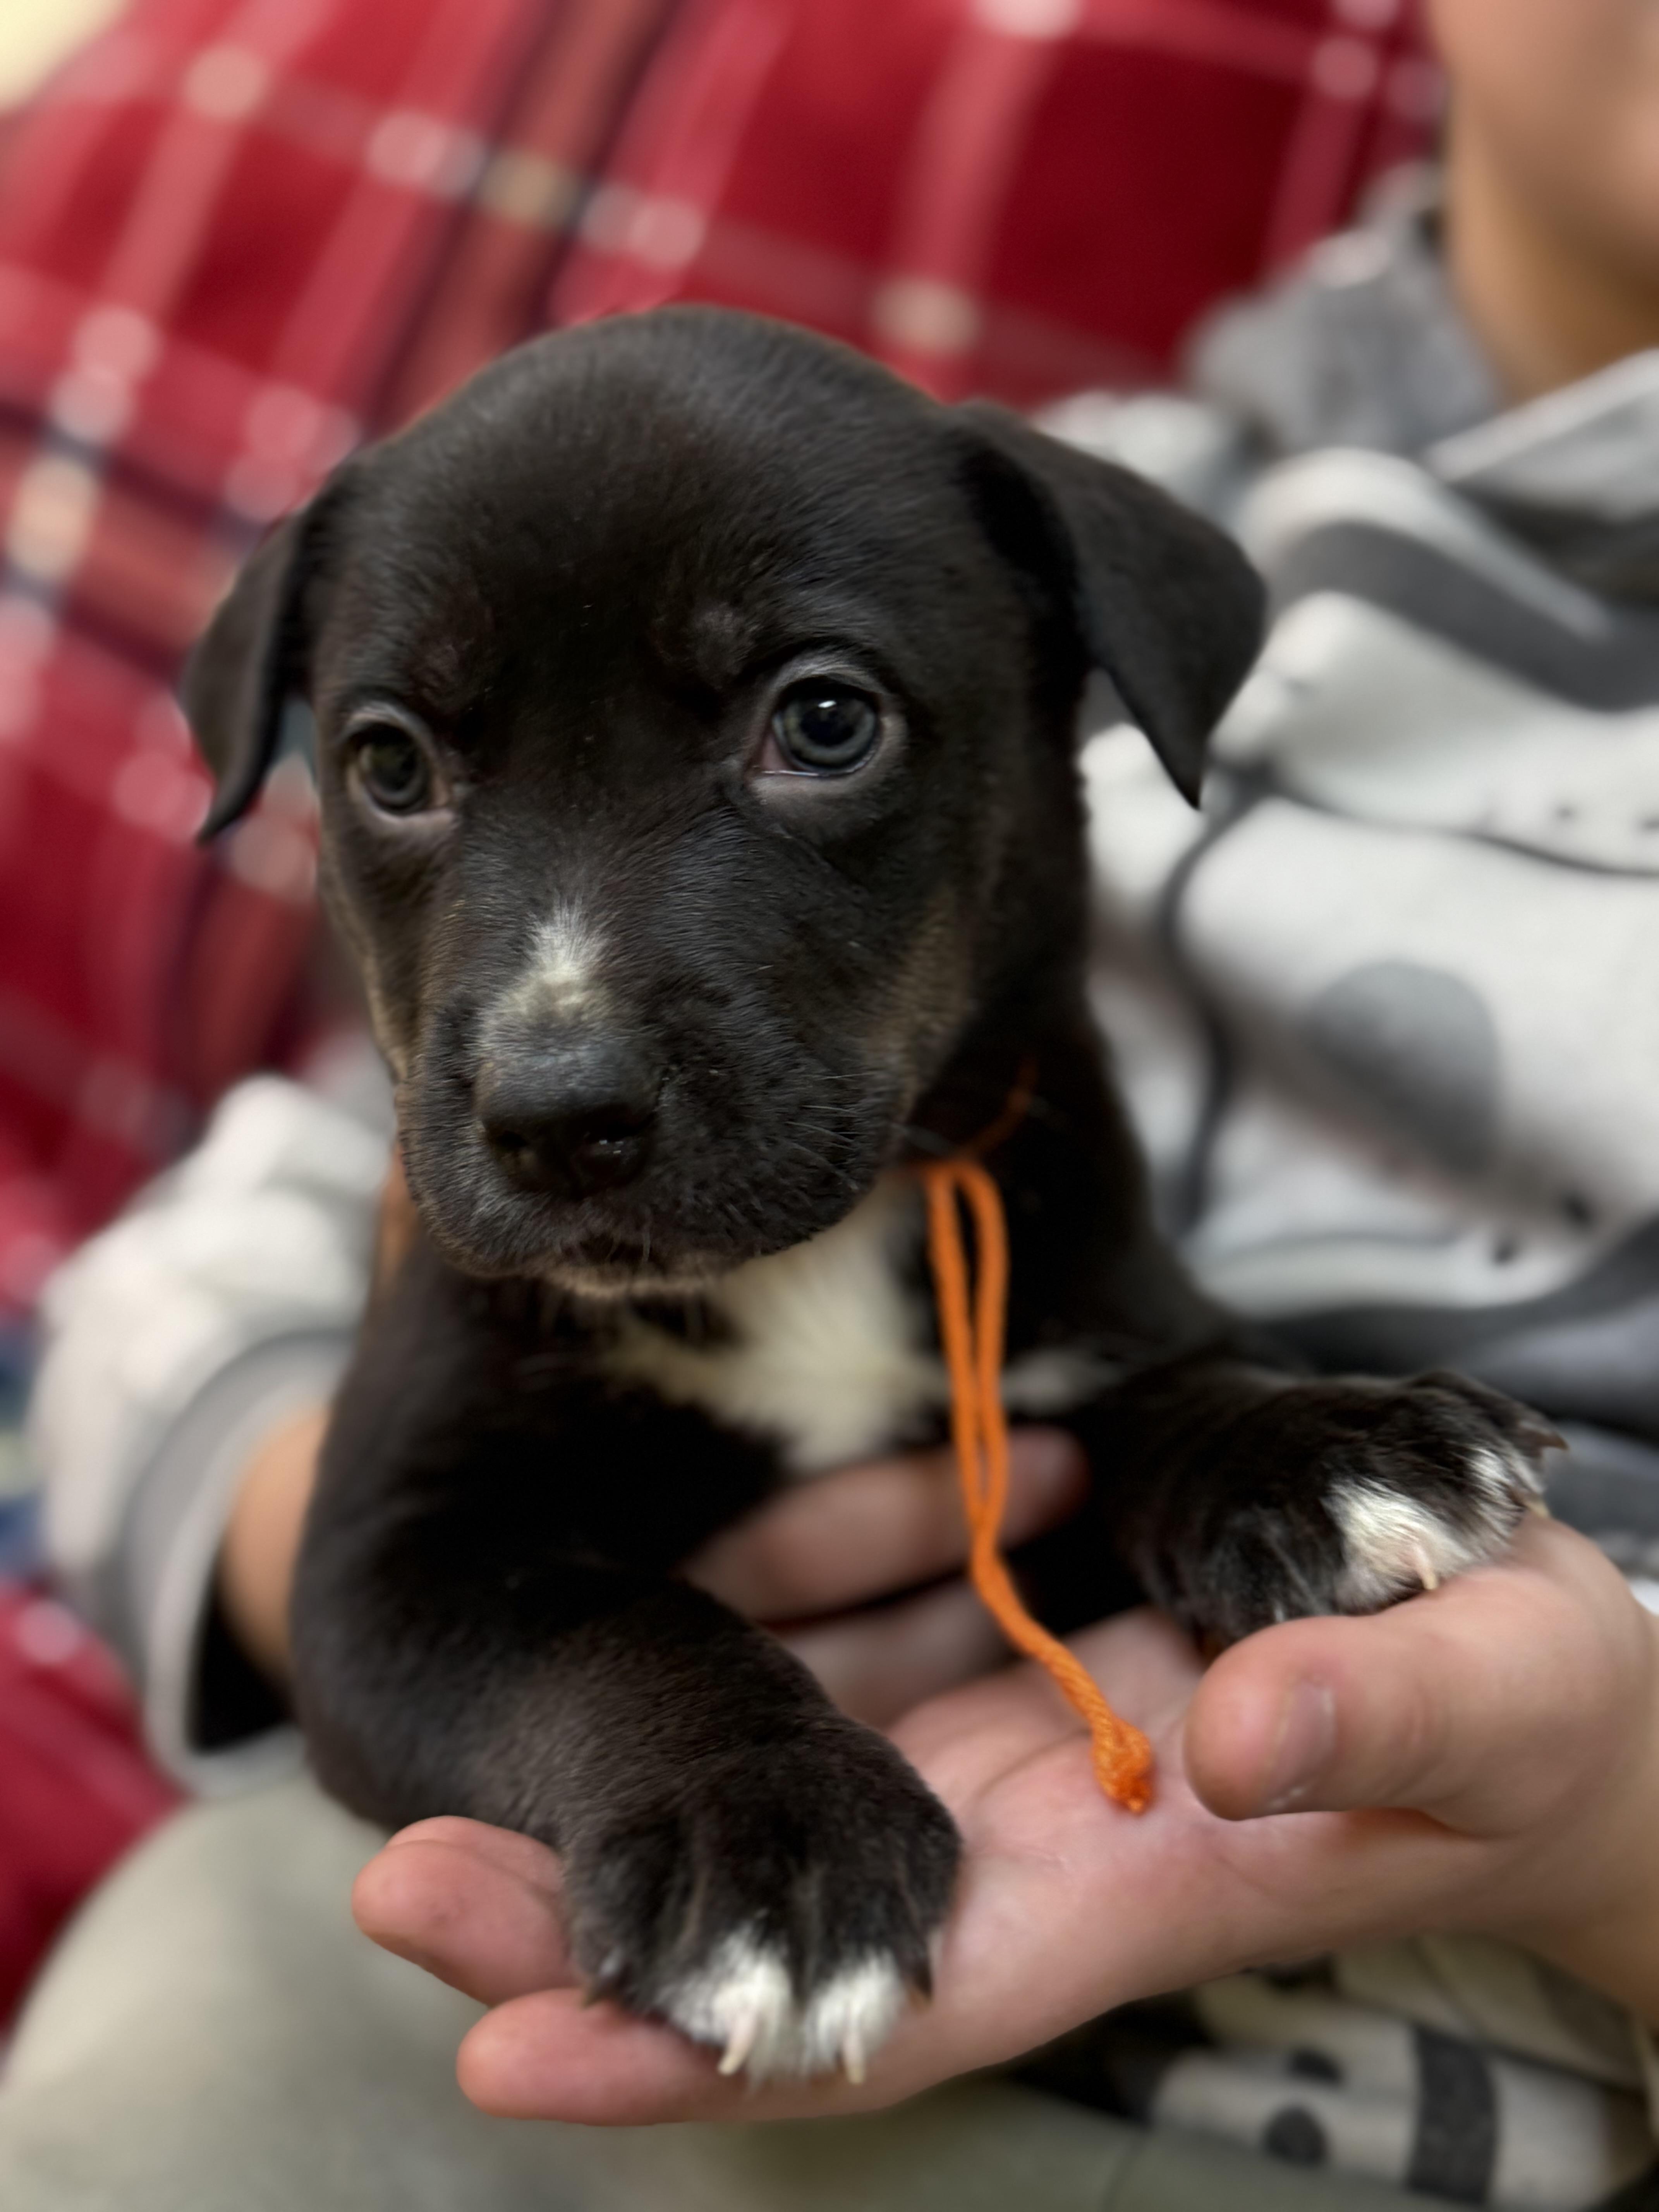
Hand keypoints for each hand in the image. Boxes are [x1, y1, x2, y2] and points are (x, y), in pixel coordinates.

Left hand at [354, 1516, 1658, 2123]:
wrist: (1518, 1673)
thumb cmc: (1523, 1710)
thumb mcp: (1492, 1698)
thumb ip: (1385, 1710)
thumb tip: (1240, 1726)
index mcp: (1123, 1892)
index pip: (886, 2007)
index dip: (705, 2048)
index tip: (512, 2051)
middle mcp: (1022, 1849)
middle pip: (776, 1922)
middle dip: (583, 1931)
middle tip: (393, 1883)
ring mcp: (997, 1759)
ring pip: (775, 1798)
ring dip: (615, 1802)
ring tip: (424, 1787)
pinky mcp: (1000, 1671)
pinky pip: (838, 1684)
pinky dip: (732, 1670)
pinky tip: (627, 1626)